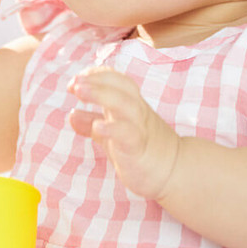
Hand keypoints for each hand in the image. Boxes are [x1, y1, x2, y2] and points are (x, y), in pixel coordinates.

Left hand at [68, 67, 179, 199]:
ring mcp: (139, 127)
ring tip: (79, 92)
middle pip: (120, 86)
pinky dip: (112, 127)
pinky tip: (96, 126)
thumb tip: (72, 114)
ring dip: (100, 94)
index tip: (75, 82)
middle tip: (74, 83)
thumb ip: (92, 123)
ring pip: (124, 104)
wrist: (174, 171)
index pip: (114, 79)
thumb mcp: (113, 131)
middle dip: (96, 80)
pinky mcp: (139, 147)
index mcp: (130, 103)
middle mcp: (136, 110)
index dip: (95, 75)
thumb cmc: (141, 148)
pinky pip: (127, 133)